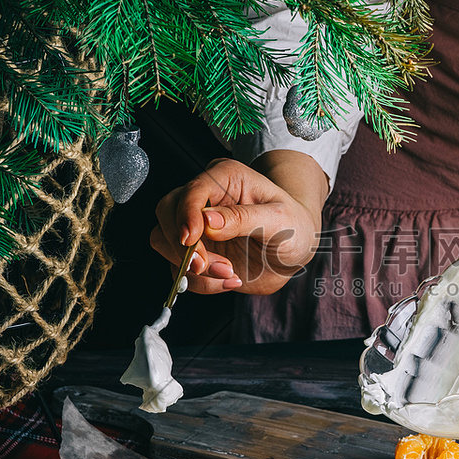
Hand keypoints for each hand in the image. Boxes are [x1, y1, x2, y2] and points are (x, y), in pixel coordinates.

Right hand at [151, 154, 326, 294]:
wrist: (294, 254)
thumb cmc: (293, 226)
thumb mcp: (280, 219)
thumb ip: (245, 218)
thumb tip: (208, 222)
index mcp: (225, 177)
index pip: (191, 190)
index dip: (186, 215)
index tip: (191, 239)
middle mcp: (205, 198)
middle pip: (166, 211)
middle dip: (183, 244)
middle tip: (207, 265)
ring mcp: (196, 226)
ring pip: (164, 240)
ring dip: (190, 266)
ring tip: (229, 274)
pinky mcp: (194, 252)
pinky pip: (178, 269)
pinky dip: (199, 282)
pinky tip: (229, 280)